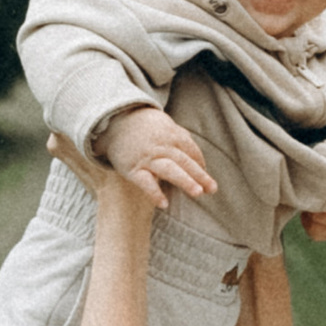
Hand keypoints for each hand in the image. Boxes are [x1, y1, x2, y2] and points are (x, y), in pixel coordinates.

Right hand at [100, 104, 217, 211]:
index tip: (206, 177)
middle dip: (199, 175)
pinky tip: (164, 204)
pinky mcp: (132, 169)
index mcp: (171, 135)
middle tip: (212, 188)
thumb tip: (198, 157)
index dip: (200, 164)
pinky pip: (145, 182)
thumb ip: (181, 138)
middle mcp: (161, 146)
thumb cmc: (143, 126)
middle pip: (184, 161)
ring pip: (169, 170)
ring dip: (184, 180)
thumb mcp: (164, 124)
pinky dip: (154, 193)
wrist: (113, 121)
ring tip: (197, 193)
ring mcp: (147, 158)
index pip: (191, 151)